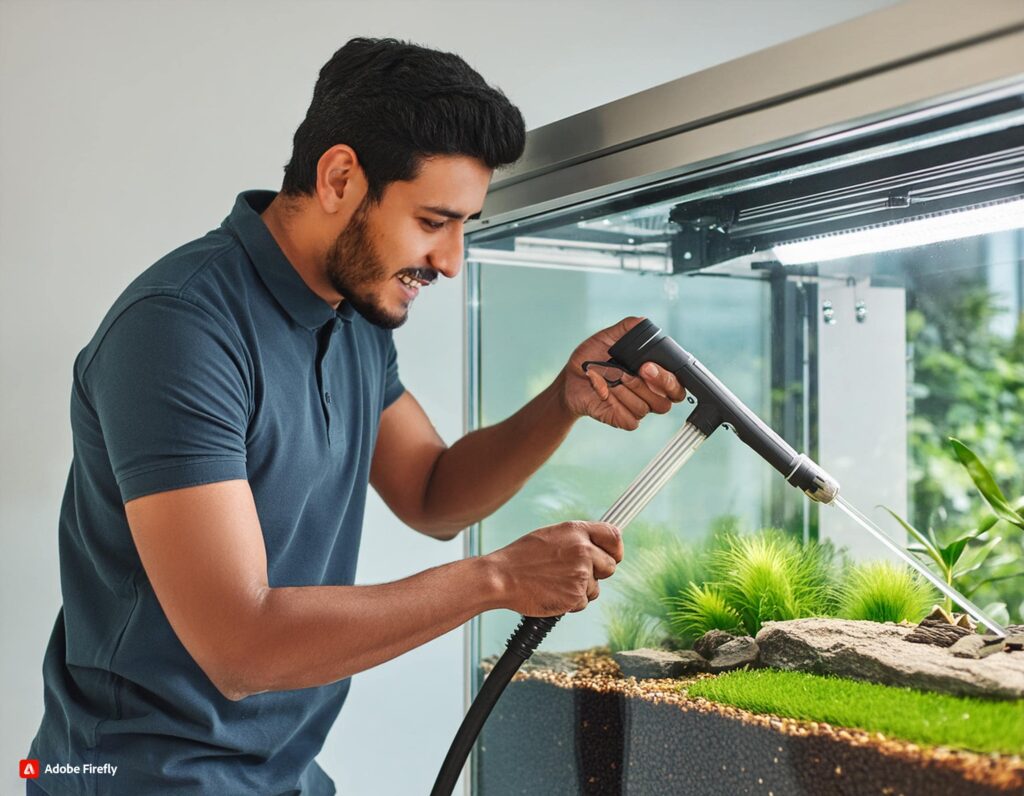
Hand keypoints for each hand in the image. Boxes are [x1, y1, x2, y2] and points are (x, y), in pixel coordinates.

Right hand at [485, 521, 622, 615]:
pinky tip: (552, 592)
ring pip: (596, 587)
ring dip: (580, 589)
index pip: (614, 536)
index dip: (616, 549)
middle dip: (598, 573)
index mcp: (576, 530)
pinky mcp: (575, 595)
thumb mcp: (551, 536)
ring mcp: (581, 573)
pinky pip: (583, 602)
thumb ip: (576, 539)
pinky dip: (570, 602)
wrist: (502, 577)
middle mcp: (583, 549)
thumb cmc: (522, 557)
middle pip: (610, 566)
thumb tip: (596, 546)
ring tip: (555, 582)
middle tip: (575, 574)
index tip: (613, 556)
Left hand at [560, 316, 686, 429]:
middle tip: (631, 371)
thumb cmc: (592, 358)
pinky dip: (615, 404)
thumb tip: (642, 321)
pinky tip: (604, 393)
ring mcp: (637, 408)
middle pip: (666, 401)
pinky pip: (630, 420)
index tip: (647, 366)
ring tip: (608, 378)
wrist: (570, 378)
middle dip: (647, 385)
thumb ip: (626, 328)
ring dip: (624, 391)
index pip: (677, 385)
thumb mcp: (607, 338)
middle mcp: (650, 394)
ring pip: (645, 407)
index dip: (668, 379)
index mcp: (655, 375)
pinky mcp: (623, 420)